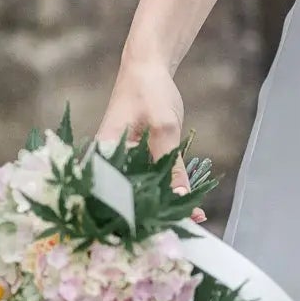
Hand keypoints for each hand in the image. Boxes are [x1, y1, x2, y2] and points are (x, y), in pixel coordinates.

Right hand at [96, 54, 206, 222]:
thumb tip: (179, 197)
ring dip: (167, 207)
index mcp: (105, 156)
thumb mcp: (164, 127)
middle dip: (155, 217)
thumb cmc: (148, 91)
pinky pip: (156, 181)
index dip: (134, 218)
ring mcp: (126, 162)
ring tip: (194, 221)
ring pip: (145, 192)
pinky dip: (172, 192)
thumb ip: (170, 164)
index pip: (114, 196)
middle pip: (131, 199)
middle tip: (185, 230)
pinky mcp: (142, 159)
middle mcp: (111, 163)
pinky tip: (192, 207)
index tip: (158, 233)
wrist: (148, 67)